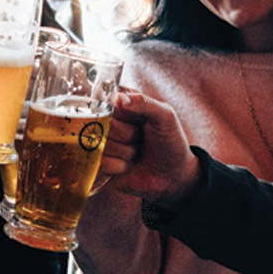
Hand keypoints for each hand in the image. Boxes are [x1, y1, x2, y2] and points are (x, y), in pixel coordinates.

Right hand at [96, 90, 200, 204]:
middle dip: (126, 134)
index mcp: (124, 102)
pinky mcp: (100, 161)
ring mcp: (103, 141)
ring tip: (136, 152)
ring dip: (124, 152)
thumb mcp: (165, 117)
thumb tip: (119, 98)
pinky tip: (129, 165)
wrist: (173, 176)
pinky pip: (100, 161)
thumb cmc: (171, 142)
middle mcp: (110, 120)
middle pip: (100, 121)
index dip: (121, 113)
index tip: (136, 120)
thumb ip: (144, 103)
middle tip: (140, 138)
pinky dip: (118, 165)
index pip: (106, 99)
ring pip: (99, 142)